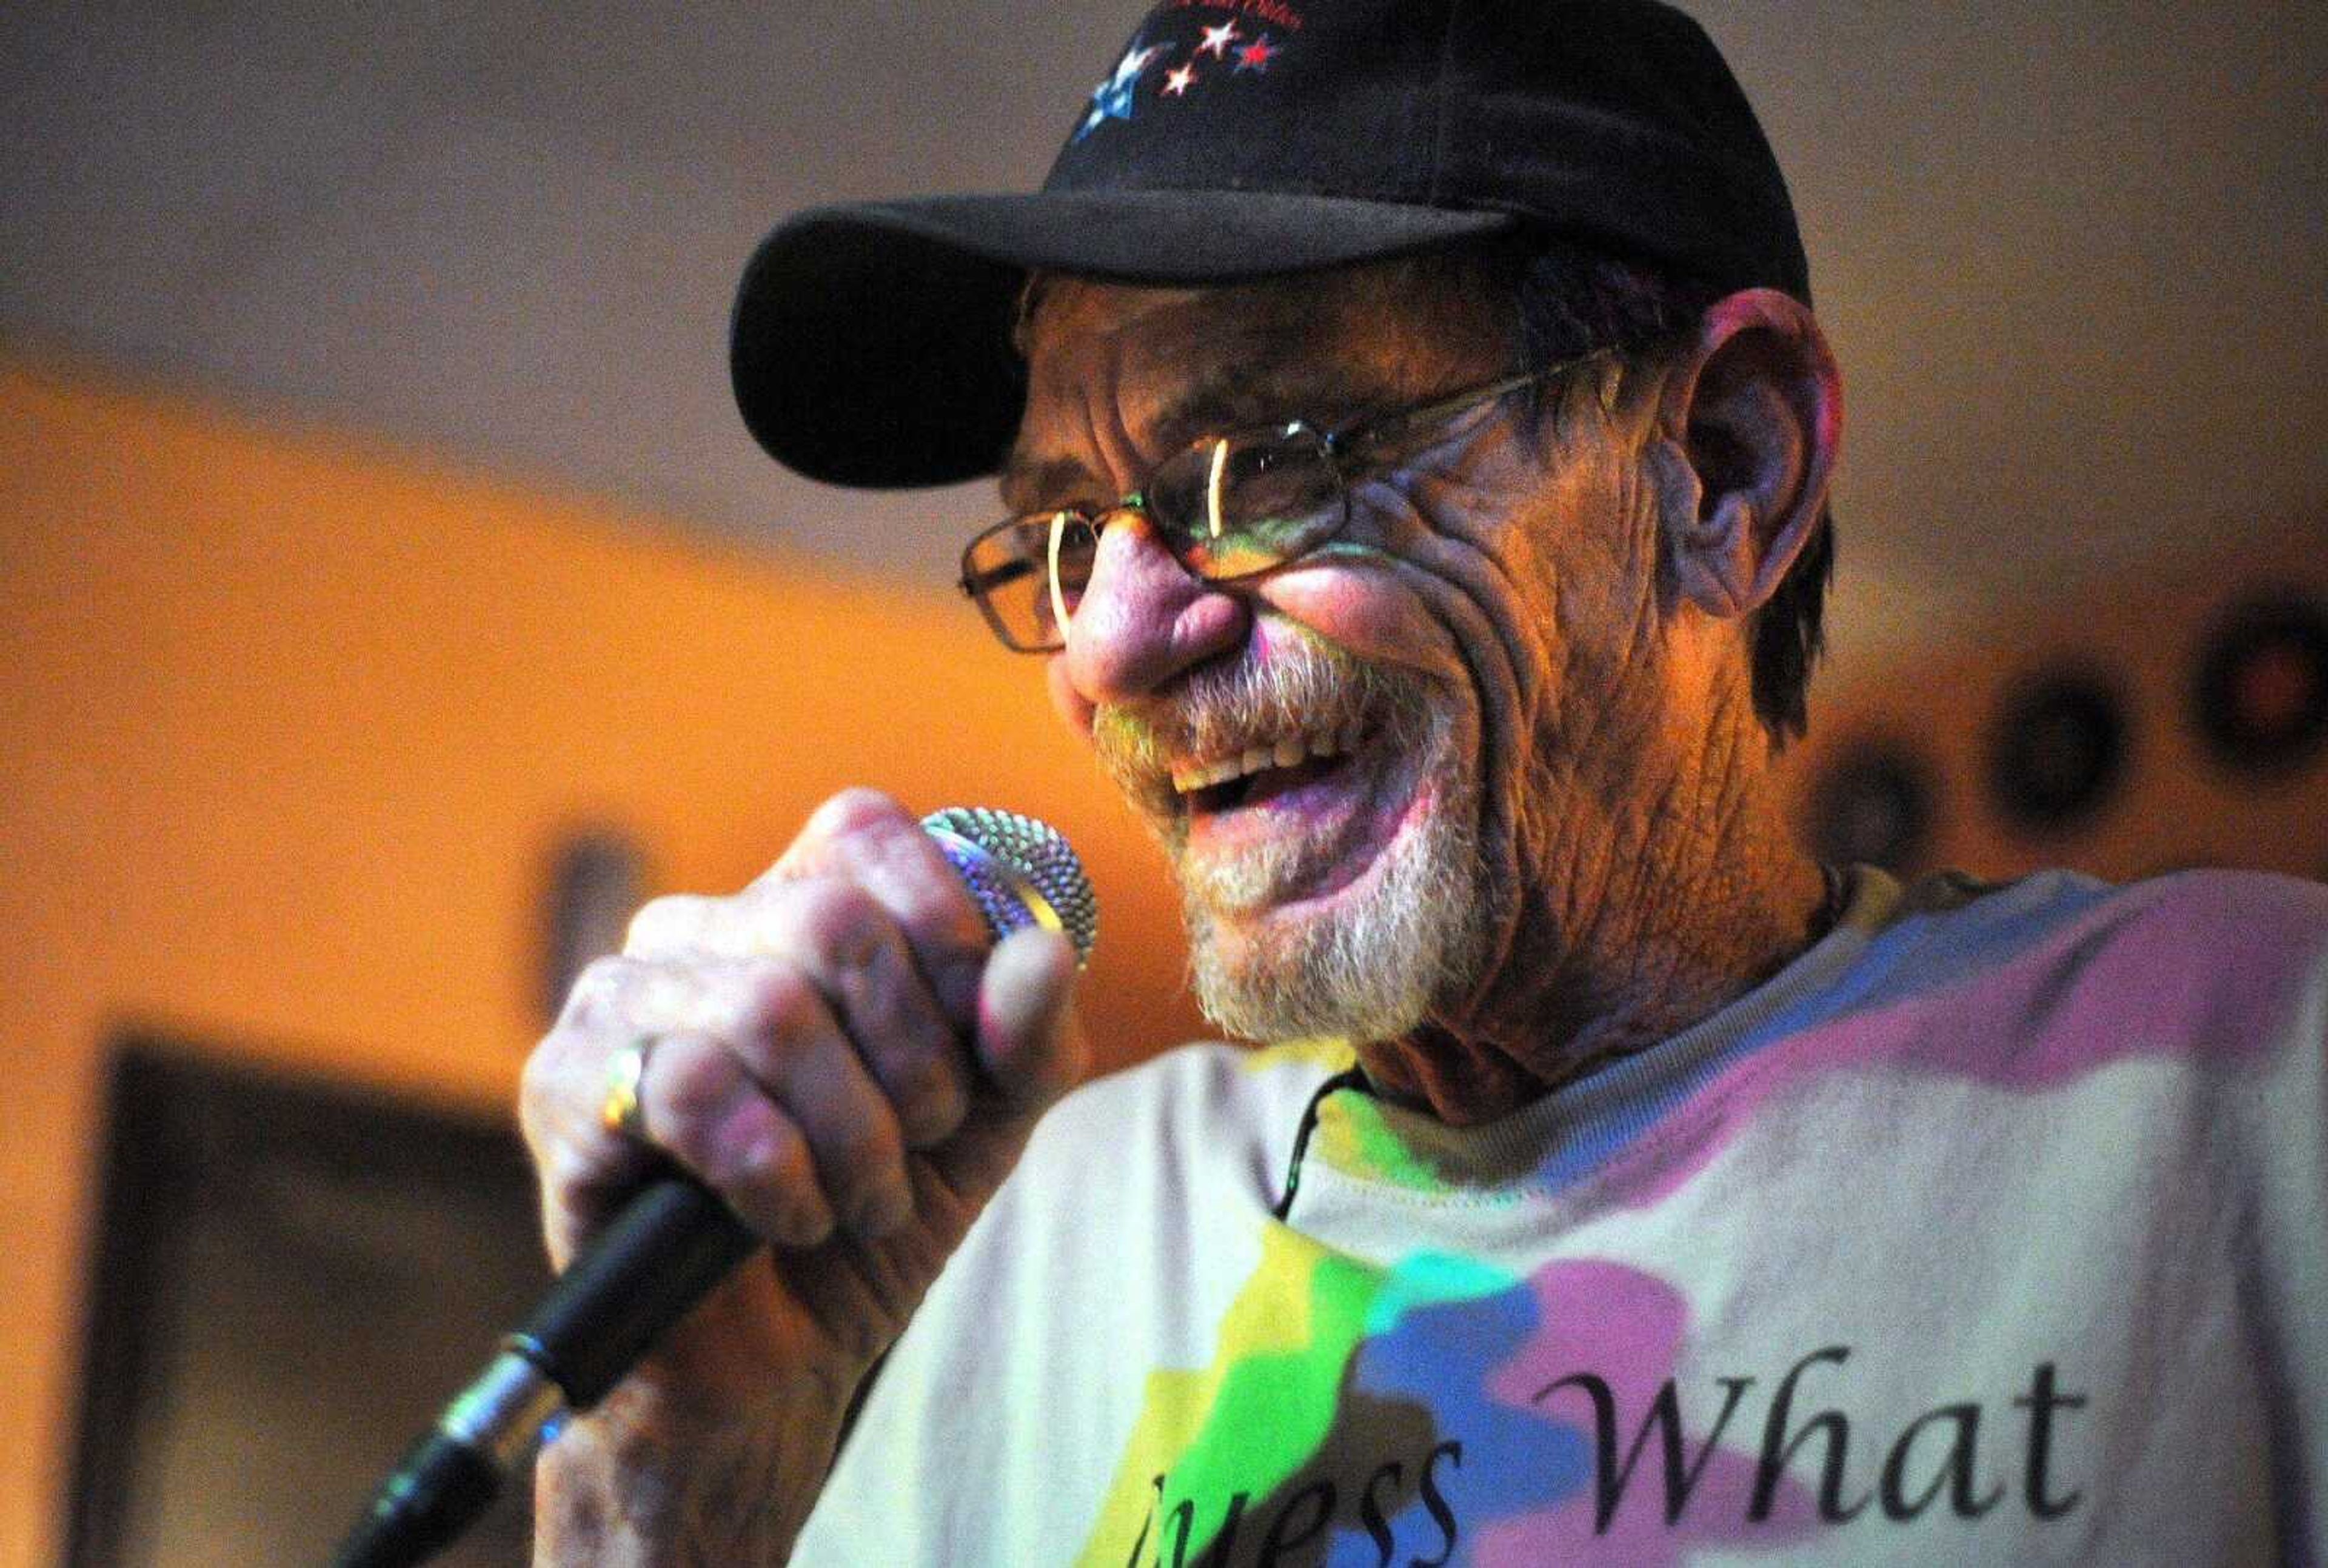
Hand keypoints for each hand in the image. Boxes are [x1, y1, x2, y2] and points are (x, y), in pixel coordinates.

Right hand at [518, 789, 1084, 1558]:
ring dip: (853, 1135)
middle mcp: (695, 930)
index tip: (976, 1040)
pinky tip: (786, 1218)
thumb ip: (1027, 1036)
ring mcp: (618, 1000)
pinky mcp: (565, 1089)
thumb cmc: (873, 1214)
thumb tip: (1043, 954)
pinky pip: (693, 1090)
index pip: (866, 833)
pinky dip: (775, 1172)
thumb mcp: (986, 1123)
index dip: (947, 930)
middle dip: (914, 1055)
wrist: (775, 1361)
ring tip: (860, 1199)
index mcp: (790, 905)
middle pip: (833, 923)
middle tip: (921, 1139)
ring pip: (769, 1009)